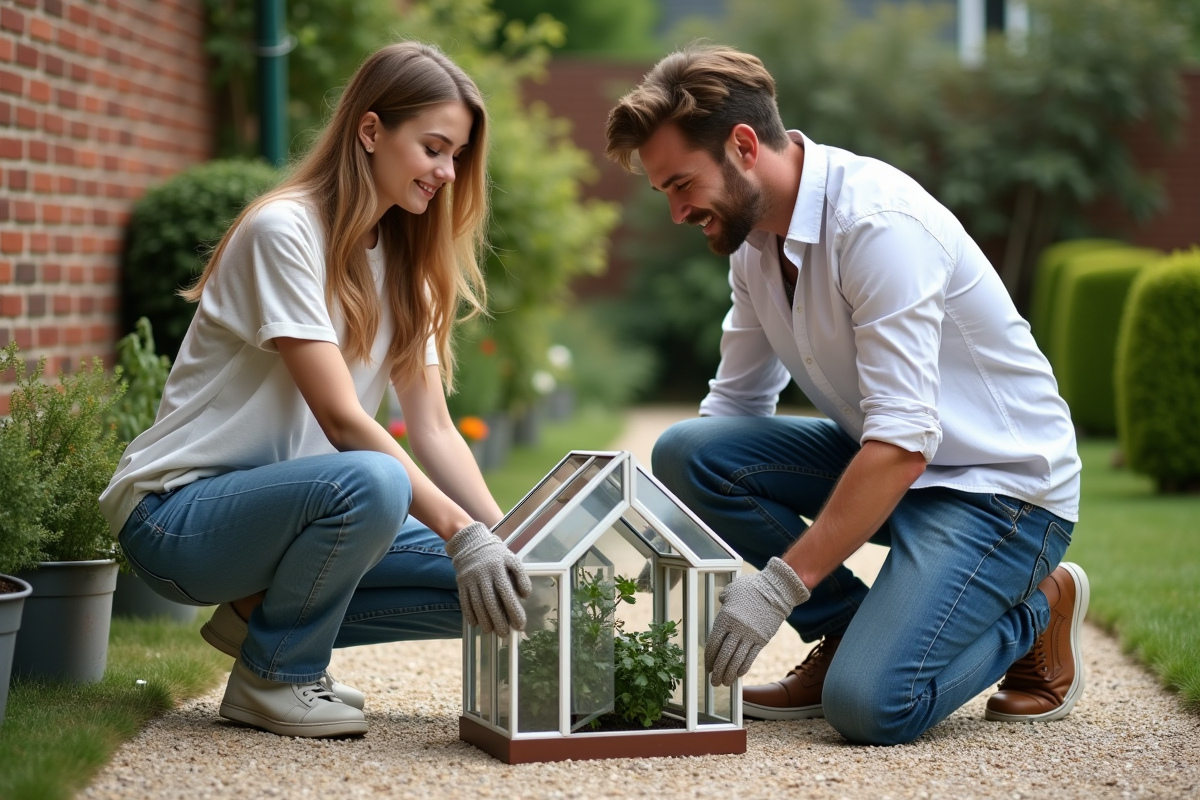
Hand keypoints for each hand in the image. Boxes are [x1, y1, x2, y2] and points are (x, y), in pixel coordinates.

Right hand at [445, 522, 531, 636]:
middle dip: (499, 620)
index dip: (513, 610)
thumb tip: (525, 596)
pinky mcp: (461, 583)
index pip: (506, 593)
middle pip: (490, 602)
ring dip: (484, 620)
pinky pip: (464, 602)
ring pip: (477, 604)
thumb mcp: (511, 559)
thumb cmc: (495, 554)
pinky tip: (476, 624)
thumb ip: (520, 576)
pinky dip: (470, 614)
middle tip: (505, 634)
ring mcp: (470, 580)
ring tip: (492, 631)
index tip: (520, 625)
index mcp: (498, 568)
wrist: (470, 542)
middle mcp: (483, 575)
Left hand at [706, 557, 810, 685]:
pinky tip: (738, 675)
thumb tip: (721, 600)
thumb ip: (724, 598)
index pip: (713, 644)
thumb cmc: (752, 587)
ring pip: (737, 660)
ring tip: (725, 682)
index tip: (708, 666)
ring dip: (729, 674)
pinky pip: (751, 657)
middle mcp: (737, 630)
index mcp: (725, 619)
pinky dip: (743, 668)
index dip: (709, 658)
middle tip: (713, 681)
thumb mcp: (733, 590)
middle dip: (717, 671)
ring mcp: (750, 636)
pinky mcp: (762, 640)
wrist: (776, 590)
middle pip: (724, 656)